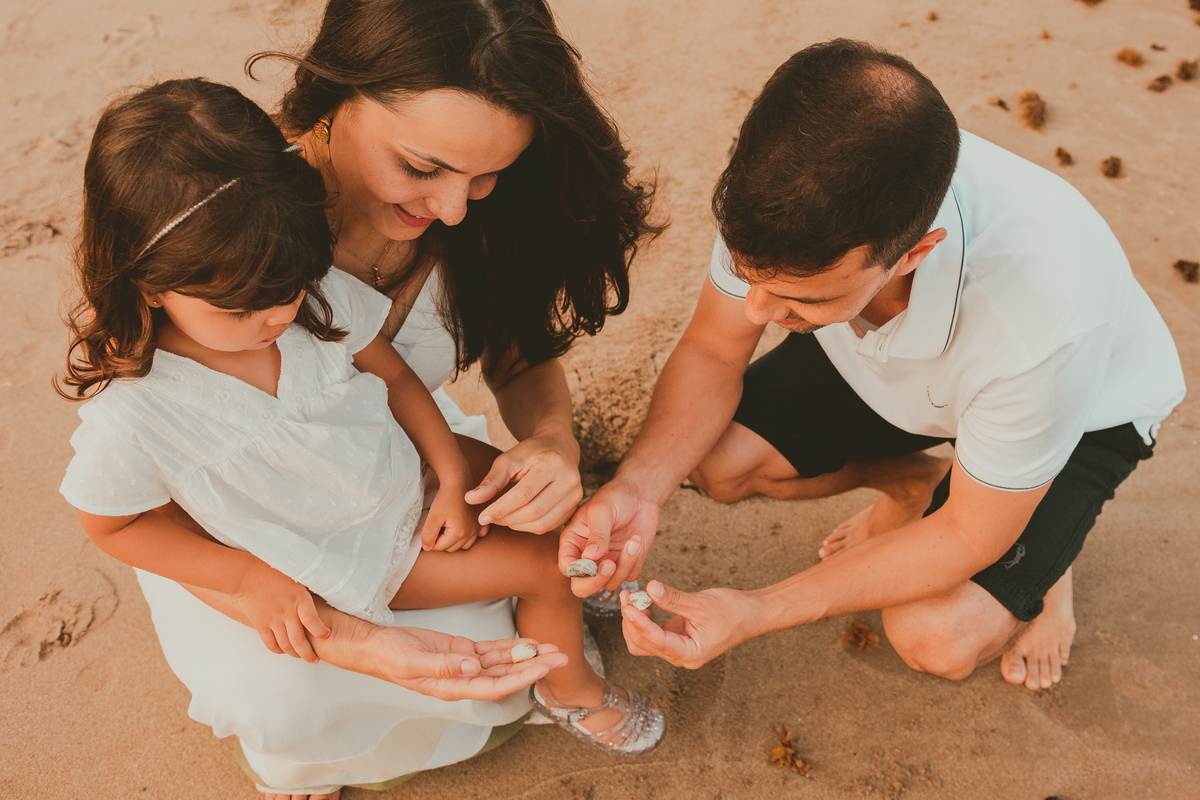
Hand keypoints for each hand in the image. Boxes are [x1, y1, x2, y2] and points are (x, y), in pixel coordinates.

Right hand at [233, 561, 330, 662]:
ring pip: (285, 646)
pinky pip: (271, 644)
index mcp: (299, 599)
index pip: (313, 621)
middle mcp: (287, 612)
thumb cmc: (274, 572)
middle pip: (299, 641)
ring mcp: (273, 620)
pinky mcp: (260, 625)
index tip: (326, 634)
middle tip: (315, 660)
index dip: (321, 631)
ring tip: (301, 656)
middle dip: (309, 654)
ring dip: (295, 654)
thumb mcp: (297, 578)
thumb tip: (323, 599)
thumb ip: (307, 594)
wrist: (247, 575)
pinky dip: (278, 650)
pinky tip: (284, 650)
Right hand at [359, 627, 569, 701]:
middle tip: (562, 656)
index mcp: (453, 687)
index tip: (542, 667)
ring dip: (528, 655)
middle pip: (506, 675)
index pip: (494, 686)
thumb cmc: (390, 656)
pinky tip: (530, 643)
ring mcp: (465, 664)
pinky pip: (492, 650)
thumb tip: (473, 668)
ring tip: (554, 648)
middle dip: (535, 666)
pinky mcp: (462, 649)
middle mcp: (464, 678)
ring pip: (503, 662)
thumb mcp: (413, 660)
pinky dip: (511, 646)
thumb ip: (444, 665)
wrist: (377, 645)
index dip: (520, 677)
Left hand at [422, 481, 485, 552]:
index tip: (431, 525)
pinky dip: (470, 535)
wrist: (459, 481)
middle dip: (442, 539)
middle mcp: (472, 533)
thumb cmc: (446, 497)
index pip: (440, 547)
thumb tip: (427, 548)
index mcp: (460, 533)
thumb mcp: (433, 516)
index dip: (431, 538)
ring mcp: (478, 528)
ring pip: (464, 545)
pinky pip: (477, 536)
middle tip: (439, 523)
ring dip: (455, 539)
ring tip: (449, 525)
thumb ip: (428, 535)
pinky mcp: (482, 522)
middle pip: (451, 548)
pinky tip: (464, 526)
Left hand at [464, 433, 581, 533]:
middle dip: (507, 519)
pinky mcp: (575, 506)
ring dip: (518, 526)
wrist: (559, 447)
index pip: (523, 494)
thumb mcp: (508, 459)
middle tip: (491, 518)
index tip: (482, 517)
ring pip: (543, 523)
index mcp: (551, 464)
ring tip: (503, 518)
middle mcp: (569, 480)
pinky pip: (550, 526)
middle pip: (534, 511)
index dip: (500, 509)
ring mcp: (575, 495)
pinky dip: (530, 527)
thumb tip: (470, 499)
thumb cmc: (531, 453)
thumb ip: (491, 480)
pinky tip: (518, 519)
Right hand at [558, 477, 660, 597]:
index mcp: (574, 542)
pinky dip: (635, 563)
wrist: (640, 494)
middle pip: (583, 587)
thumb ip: (597, 535)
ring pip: (610, 584)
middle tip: (610, 564)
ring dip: (623, 566)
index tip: (594, 561)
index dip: (578, 571)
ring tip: (633, 541)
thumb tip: (589, 558)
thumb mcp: (602, 511)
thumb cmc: (615, 497)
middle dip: (597, 581)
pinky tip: (637, 541)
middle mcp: (588, 557)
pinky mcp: (627, 564)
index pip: (567, 568)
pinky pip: (630, 576)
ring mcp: (608, 562)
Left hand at [619, 580, 759, 669]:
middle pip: (644, 645)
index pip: (656, 641)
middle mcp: (681, 656)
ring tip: (631, 598)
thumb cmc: (733, 611)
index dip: (639, 623)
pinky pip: (653, 633)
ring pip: (644, 642)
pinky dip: (644, 619)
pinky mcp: (677, 639)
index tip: (629, 606)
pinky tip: (642, 602)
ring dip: (634, 622)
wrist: (751, 614)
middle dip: (632, 622)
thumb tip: (650, 588)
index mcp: (690, 654)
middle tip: (627, 596)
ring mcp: (678, 649)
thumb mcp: (701, 603)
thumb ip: (673, 598)